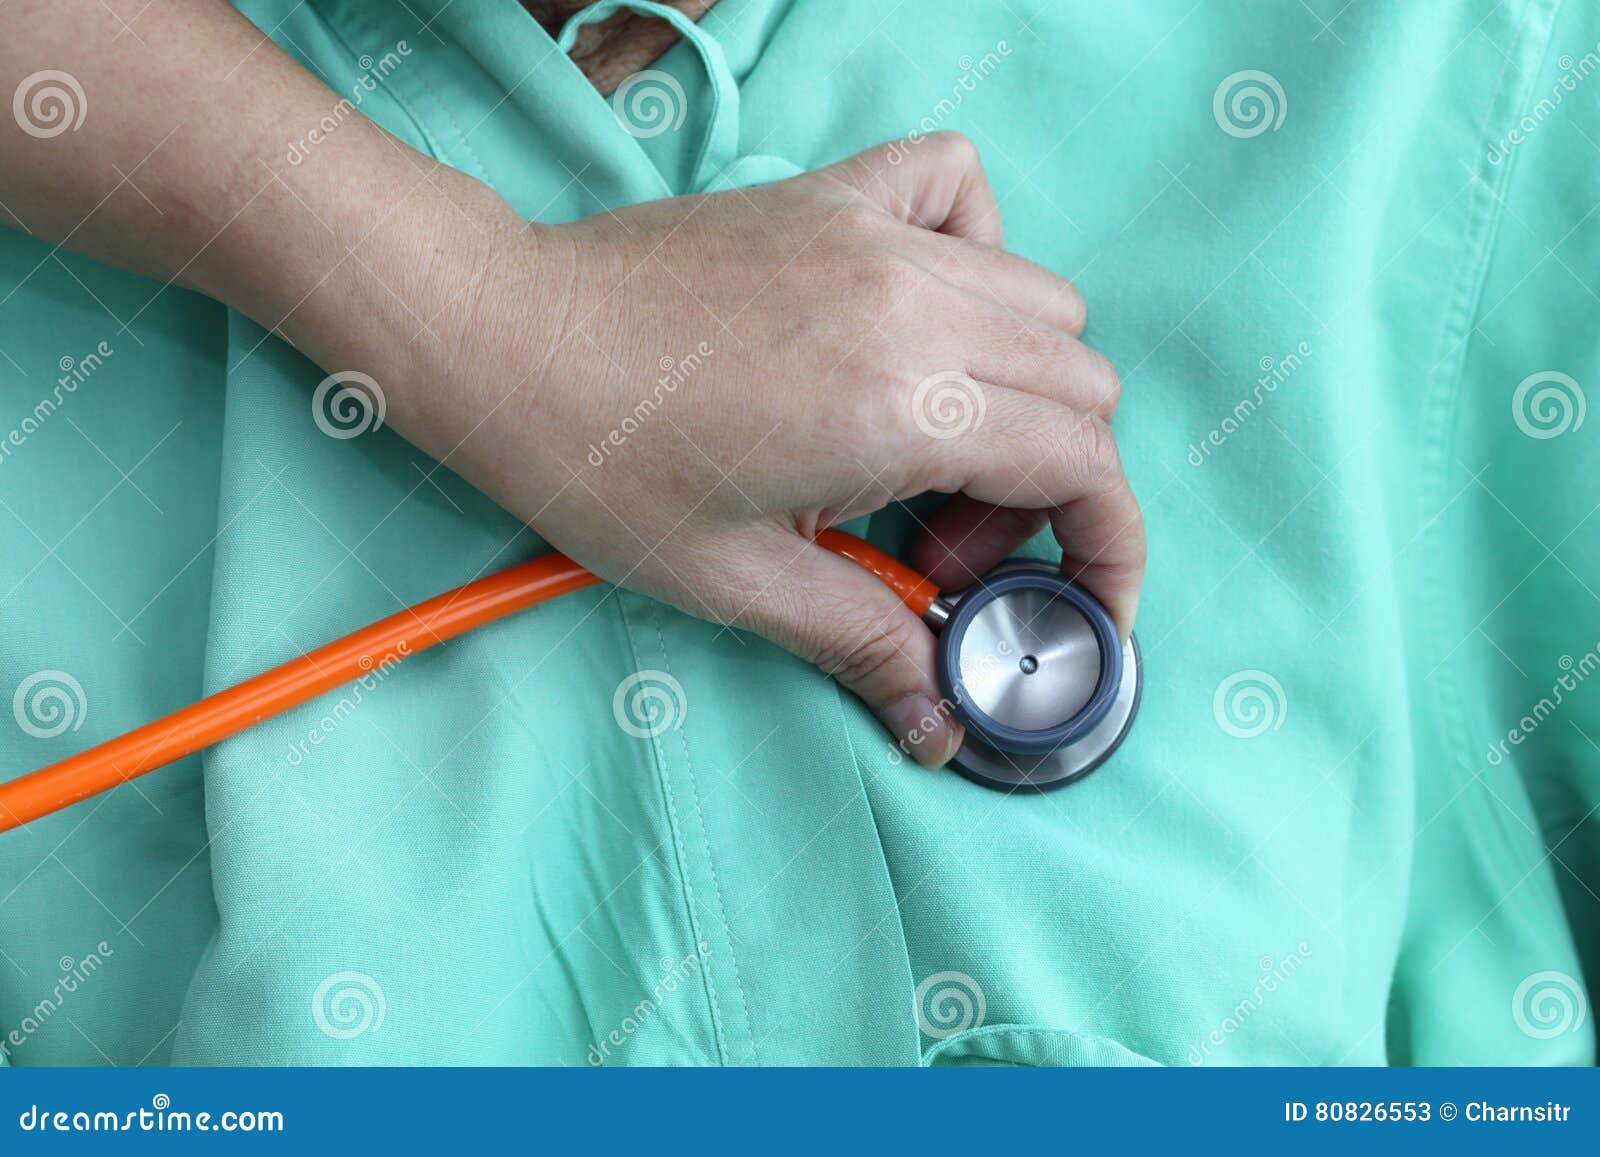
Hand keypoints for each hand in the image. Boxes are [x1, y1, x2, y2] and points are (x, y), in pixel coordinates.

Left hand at [410, 134, 1143, 764]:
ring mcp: (875, 238)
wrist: (499, 336)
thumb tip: (938, 722)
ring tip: (927, 448)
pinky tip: (920, 310)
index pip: (1086, 464)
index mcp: (899, 408)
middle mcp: (910, 307)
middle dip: (1049, 488)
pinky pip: (957, 185)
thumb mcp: (736, 580)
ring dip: (1024, 387)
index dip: (1109, 547)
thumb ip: (862, 642)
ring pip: (1044, 300)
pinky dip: (975, 246)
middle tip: (942, 546)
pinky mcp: (832, 198)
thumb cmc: (596, 461)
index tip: (1085, 600)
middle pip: (1081, 389)